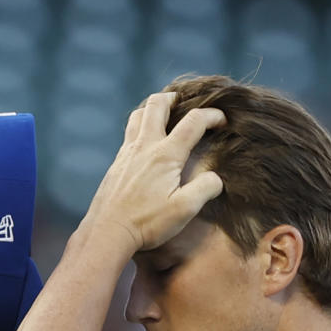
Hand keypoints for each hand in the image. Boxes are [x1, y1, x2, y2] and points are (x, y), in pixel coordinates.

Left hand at [82, 92, 225, 253]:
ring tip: (164, 114)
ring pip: (138, 115)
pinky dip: (140, 126)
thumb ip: (205, 189)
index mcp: (166, 155)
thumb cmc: (147, 223)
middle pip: (157, 104)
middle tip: (185, 102)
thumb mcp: (184, 210)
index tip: (223, 120)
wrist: (108, 232)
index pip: (193, 122)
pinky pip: (128, 134)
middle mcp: (145, 146)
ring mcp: (127, 153)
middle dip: (175, 97)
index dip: (212, 115)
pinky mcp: (116, 163)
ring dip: (153, 108)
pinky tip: (146, 141)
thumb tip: (215, 178)